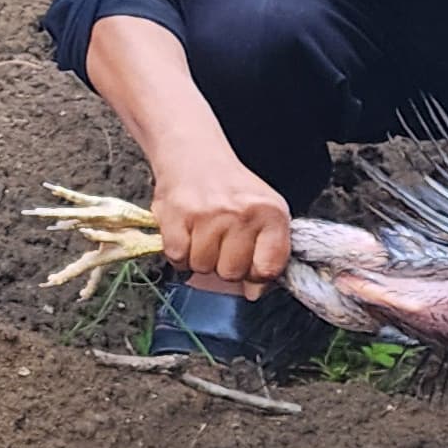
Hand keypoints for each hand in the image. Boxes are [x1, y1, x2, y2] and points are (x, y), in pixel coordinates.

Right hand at [151, 148, 293, 290]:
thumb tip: (254, 293)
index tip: (249, 261)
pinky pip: (178, 258)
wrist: (193, 154)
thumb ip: (267, 254)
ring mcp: (208, 215)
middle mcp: (241, 213)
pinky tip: (185, 232)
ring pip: (202, 267)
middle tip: (221, 241)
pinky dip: (178, 252)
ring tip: (202, 233)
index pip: (268, 269)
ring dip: (199, 257)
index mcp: (271, 213)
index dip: (255, 272)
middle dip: (223, 264)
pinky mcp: (176, 216)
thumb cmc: (230, 189)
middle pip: (232, 273)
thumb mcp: (262, 213)